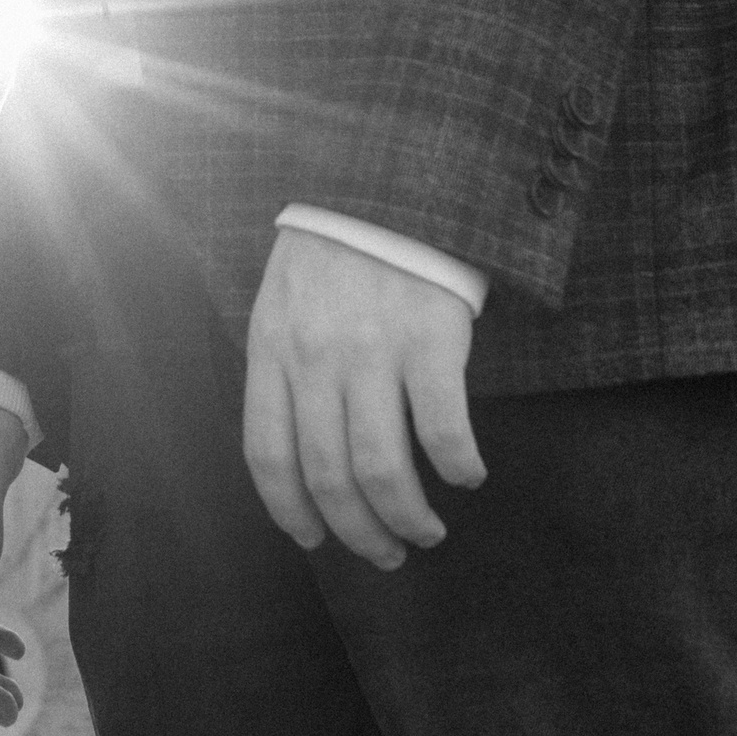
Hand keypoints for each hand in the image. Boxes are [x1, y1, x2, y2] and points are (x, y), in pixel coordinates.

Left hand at [243, 230, 486, 570]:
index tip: (315, 541)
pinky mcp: (430, 337)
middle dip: (357, 533)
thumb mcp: (282, 300)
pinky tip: (468, 475)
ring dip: (407, 518)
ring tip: (425, 532)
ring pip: (383, 469)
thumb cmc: (334, 250)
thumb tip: (297, 457)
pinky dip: (458, 466)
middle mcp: (316, 357)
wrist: (387, 180)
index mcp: (272, 348)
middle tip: (384, 555)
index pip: (268, 455)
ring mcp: (372, 349)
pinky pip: (444, 429)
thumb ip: (284, 367)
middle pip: (329, 476)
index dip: (291, 512)